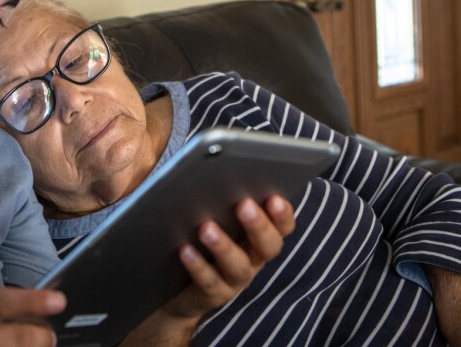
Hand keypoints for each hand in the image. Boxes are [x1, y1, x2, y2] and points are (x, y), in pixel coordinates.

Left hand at [166, 195, 294, 318]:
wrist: (177, 288)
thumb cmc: (197, 237)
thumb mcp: (210, 213)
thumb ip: (218, 194)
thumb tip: (213, 166)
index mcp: (258, 234)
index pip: (282, 224)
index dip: (283, 213)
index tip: (275, 197)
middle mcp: (253, 257)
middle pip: (269, 245)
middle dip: (258, 225)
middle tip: (244, 204)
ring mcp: (234, 279)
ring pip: (239, 266)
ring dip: (224, 246)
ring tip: (206, 227)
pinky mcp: (212, 295)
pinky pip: (208, 282)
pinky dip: (197, 265)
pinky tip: (184, 249)